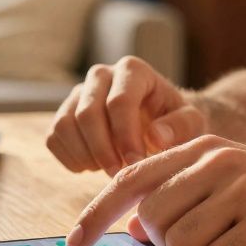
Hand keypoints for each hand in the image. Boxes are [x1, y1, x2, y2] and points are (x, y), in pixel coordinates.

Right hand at [46, 56, 208, 176]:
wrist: (159, 121)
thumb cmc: (176, 121)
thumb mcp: (192, 123)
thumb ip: (180, 126)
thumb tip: (154, 136)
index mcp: (133, 70)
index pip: (119, 101)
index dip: (125, 137)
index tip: (135, 164)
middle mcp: (100, 75)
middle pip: (87, 113)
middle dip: (103, 151)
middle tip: (120, 175)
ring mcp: (78, 93)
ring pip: (65, 125)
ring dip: (85, 156)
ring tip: (109, 169)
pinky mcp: (64, 113)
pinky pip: (54, 137)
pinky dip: (71, 159)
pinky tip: (94, 166)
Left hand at [64, 135, 245, 245]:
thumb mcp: (232, 185)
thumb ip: (182, 196)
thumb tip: (131, 226)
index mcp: (203, 148)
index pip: (131, 178)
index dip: (97, 212)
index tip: (76, 241)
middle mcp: (218, 161)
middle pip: (154, 221)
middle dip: (175, 243)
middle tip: (217, 239)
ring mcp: (243, 188)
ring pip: (183, 245)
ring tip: (245, 241)